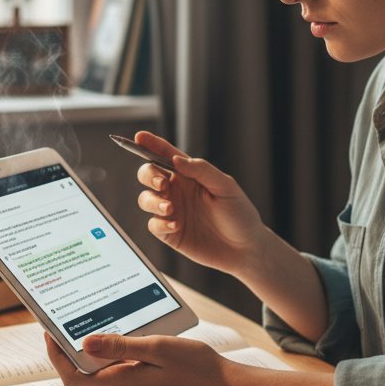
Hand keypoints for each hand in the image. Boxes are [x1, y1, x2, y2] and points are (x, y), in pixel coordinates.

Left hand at [44, 332, 228, 385]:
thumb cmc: (196, 367)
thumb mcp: (157, 348)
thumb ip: (120, 346)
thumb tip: (85, 343)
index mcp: (122, 384)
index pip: (73, 377)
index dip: (55, 356)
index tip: (50, 331)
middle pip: (83, 375)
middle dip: (71, 349)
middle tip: (69, 318)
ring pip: (101, 373)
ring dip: (94, 351)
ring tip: (96, 321)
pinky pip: (119, 372)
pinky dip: (113, 355)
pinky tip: (124, 336)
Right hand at [132, 130, 266, 277]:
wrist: (245, 248)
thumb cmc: (239, 213)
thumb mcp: (226, 187)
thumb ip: (202, 170)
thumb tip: (176, 160)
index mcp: (189, 175)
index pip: (165, 155)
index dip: (150, 144)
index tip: (139, 137)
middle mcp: (177, 190)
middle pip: (148, 174)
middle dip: (148, 175)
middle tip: (162, 184)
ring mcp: (172, 211)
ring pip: (145, 199)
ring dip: (153, 201)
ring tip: (170, 209)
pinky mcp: (170, 232)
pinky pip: (153, 225)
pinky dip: (160, 223)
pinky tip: (176, 225)